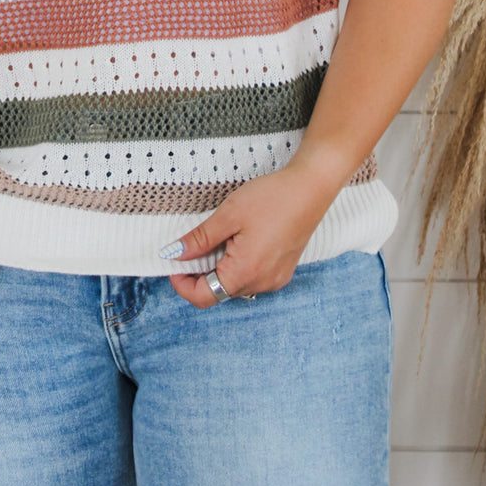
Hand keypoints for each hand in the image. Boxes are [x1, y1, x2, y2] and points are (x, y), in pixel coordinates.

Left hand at [163, 166, 326, 308]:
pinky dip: (237, 265)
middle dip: (199, 272)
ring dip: (218, 268)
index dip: (181, 283)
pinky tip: (238, 240)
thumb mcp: (228, 215)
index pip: (203, 297)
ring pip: (234, 285)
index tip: (174, 260)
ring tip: (219, 237)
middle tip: (193, 243)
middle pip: (218, 292)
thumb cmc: (271, 198)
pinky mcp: (282, 271)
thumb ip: (199, 239)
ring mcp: (274, 279)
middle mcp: (261, 283)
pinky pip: (251, 277)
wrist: (311, 188)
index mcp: (245, 273)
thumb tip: (174, 254)